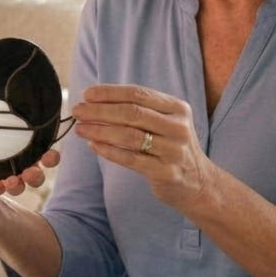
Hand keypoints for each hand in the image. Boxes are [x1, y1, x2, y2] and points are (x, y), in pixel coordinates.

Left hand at [72, 83, 212, 209]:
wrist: (198, 183)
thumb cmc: (171, 147)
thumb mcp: (164, 122)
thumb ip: (138, 110)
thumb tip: (94, 101)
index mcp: (176, 108)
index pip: (138, 94)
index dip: (110, 93)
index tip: (87, 94)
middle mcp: (178, 127)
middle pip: (131, 113)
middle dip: (100, 111)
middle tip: (77, 111)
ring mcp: (174, 150)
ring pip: (129, 136)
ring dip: (100, 130)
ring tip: (80, 129)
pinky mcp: (167, 172)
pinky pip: (131, 159)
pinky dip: (109, 151)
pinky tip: (93, 146)